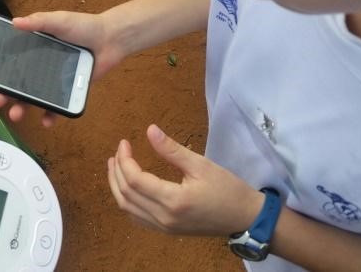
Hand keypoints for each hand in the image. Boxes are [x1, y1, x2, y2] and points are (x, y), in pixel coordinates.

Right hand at [0, 11, 125, 125]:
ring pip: (33, 99)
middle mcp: (40, 68)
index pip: (10, 65)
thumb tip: (14, 22)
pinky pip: (57, 108)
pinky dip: (50, 116)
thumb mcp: (58, 20)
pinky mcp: (68, 92)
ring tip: (16, 114)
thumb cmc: (83, 26)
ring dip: (22, 108)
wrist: (110, 38)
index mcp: (34, 51)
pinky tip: (45, 121)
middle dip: (5, 95)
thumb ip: (38, 22)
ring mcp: (53, 82)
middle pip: (17, 85)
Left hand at [107, 125, 264, 235]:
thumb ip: (172, 149)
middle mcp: (164, 217)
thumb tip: (150, 130)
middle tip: (118, 151)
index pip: (135, 180)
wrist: (245, 217)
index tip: (125, 143)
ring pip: (127, 208)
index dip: (125, 160)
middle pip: (125, 195)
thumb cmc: (227, 189)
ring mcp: (163, 227)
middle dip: (116, 171)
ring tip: (115, 165)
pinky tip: (127, 186)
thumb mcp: (201, 165)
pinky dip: (126, 200)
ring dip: (117, 186)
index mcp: (173, 200)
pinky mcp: (166, 230)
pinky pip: (136, 217)